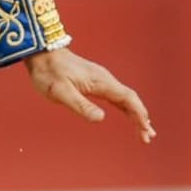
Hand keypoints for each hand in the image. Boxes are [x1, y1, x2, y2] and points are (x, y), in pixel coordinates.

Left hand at [24, 47, 155, 142]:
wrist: (41, 53)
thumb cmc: (49, 72)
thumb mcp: (60, 91)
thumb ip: (80, 105)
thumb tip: (101, 118)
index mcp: (101, 82)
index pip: (128, 99)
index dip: (139, 115)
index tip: (145, 130)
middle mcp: (105, 79)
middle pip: (130, 99)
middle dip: (141, 117)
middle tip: (148, 136)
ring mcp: (100, 79)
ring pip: (124, 98)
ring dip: (135, 113)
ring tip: (144, 130)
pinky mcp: (94, 81)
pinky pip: (116, 95)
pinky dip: (125, 107)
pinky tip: (128, 115)